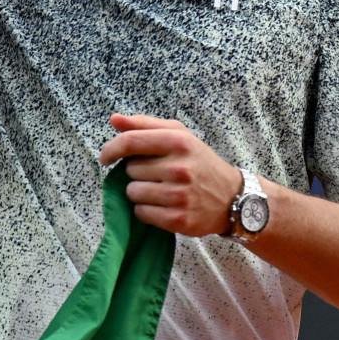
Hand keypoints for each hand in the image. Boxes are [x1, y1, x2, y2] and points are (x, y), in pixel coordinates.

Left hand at [99, 114, 244, 237]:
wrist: (233, 197)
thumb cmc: (200, 162)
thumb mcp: (179, 136)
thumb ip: (145, 125)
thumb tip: (114, 120)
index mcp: (179, 142)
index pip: (131, 142)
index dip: (111, 149)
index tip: (106, 157)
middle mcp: (180, 168)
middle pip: (130, 170)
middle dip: (137, 172)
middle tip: (157, 174)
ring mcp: (179, 196)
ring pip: (132, 193)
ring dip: (140, 192)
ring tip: (160, 190)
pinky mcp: (178, 220)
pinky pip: (141, 213)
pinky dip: (146, 210)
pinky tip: (163, 205)